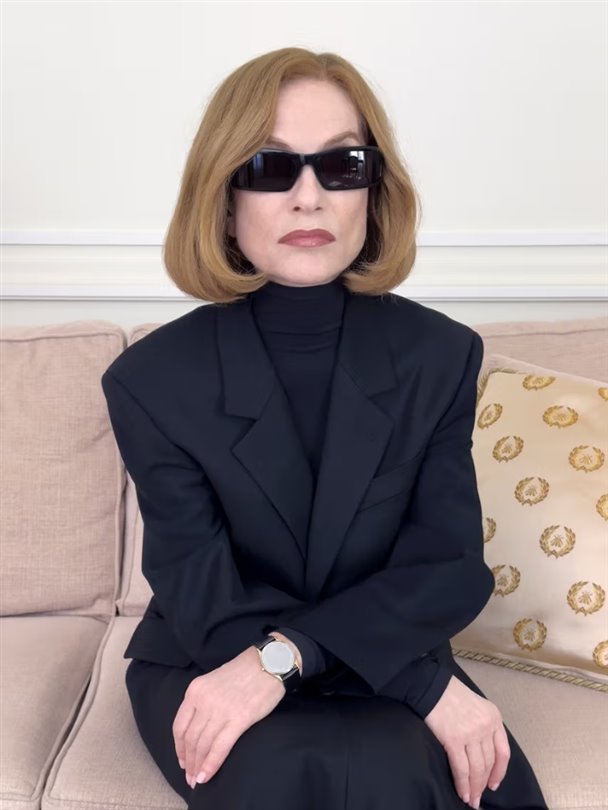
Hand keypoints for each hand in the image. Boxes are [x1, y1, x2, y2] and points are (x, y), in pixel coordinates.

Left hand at [172, 645, 286, 788]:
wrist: (270, 662)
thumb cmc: (245, 671)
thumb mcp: (214, 681)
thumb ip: (203, 701)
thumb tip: (198, 729)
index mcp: (195, 690)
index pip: (179, 726)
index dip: (179, 748)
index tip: (183, 761)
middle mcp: (203, 700)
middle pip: (190, 739)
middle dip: (189, 762)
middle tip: (190, 777)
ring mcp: (220, 709)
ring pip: (202, 745)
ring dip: (198, 766)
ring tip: (198, 780)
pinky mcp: (239, 718)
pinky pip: (220, 747)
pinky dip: (211, 764)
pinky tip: (207, 776)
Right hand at [423, 675, 510, 808]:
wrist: (431, 685)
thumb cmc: (450, 693)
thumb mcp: (477, 705)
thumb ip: (484, 725)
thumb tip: (482, 752)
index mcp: (494, 717)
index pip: (503, 752)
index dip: (499, 772)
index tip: (494, 784)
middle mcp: (485, 726)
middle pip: (489, 763)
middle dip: (483, 783)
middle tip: (478, 797)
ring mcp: (470, 734)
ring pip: (477, 769)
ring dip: (474, 787)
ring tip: (470, 799)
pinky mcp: (453, 739)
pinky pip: (461, 768)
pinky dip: (462, 783)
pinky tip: (462, 792)